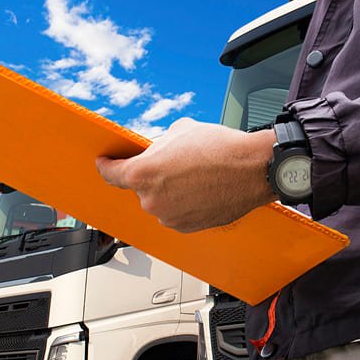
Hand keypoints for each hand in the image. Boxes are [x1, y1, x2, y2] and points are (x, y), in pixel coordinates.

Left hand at [96, 118, 276, 232]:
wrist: (254, 169)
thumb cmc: (222, 149)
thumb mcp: (180, 131)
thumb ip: (159, 145)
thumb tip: (157, 151)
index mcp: (143, 174)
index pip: (110, 174)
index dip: (106, 167)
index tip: (105, 164)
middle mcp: (152, 200)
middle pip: (141, 188)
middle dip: (153, 176)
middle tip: (175, 163)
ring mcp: (170, 217)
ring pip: (161, 202)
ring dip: (171, 191)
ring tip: (196, 175)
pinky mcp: (188, 227)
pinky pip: (177, 214)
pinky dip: (185, 204)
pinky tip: (202, 188)